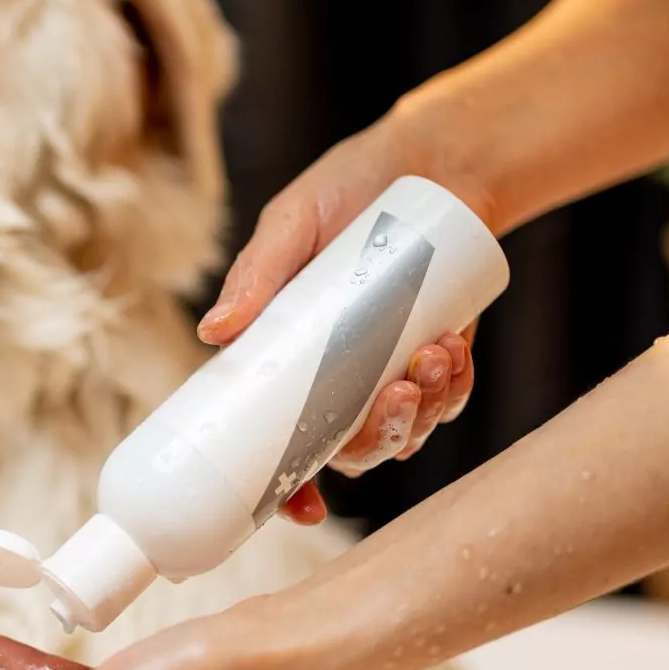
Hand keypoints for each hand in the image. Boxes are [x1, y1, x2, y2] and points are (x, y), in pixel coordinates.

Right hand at [200, 127, 485, 523]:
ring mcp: (390, 370)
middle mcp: (336, 377)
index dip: (287, 488)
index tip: (303, 509)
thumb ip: (257, 274)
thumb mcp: (293, 223)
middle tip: (399, 391)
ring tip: (435, 354)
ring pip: (404, 431)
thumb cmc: (348, 186)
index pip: (277, 441)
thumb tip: (212, 332)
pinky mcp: (440, 357)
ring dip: (423, 410)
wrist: (432, 160)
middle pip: (351, 449)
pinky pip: (450, 400)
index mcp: (288, 358)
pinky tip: (454, 347)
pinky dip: (456, 386)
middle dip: (378, 437)